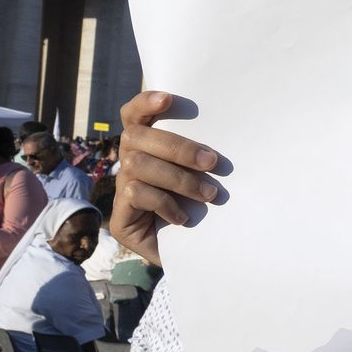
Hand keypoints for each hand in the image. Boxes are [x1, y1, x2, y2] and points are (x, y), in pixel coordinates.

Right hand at [112, 91, 223, 266]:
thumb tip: (231, 130)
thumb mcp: (206, 176)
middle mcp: (129, 161)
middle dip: (177, 147)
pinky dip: (165, 203)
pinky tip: (184, 217)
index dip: (145, 103)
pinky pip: (136, 194)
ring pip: (138, 165)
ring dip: (179, 178)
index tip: (168, 98)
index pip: (134, 114)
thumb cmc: (205, 205)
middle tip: (212, 163)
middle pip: (136, 136)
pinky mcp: (120, 217)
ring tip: (210, 195)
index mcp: (148, 146)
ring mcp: (121, 188)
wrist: (198, 253)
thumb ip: (202, 155)